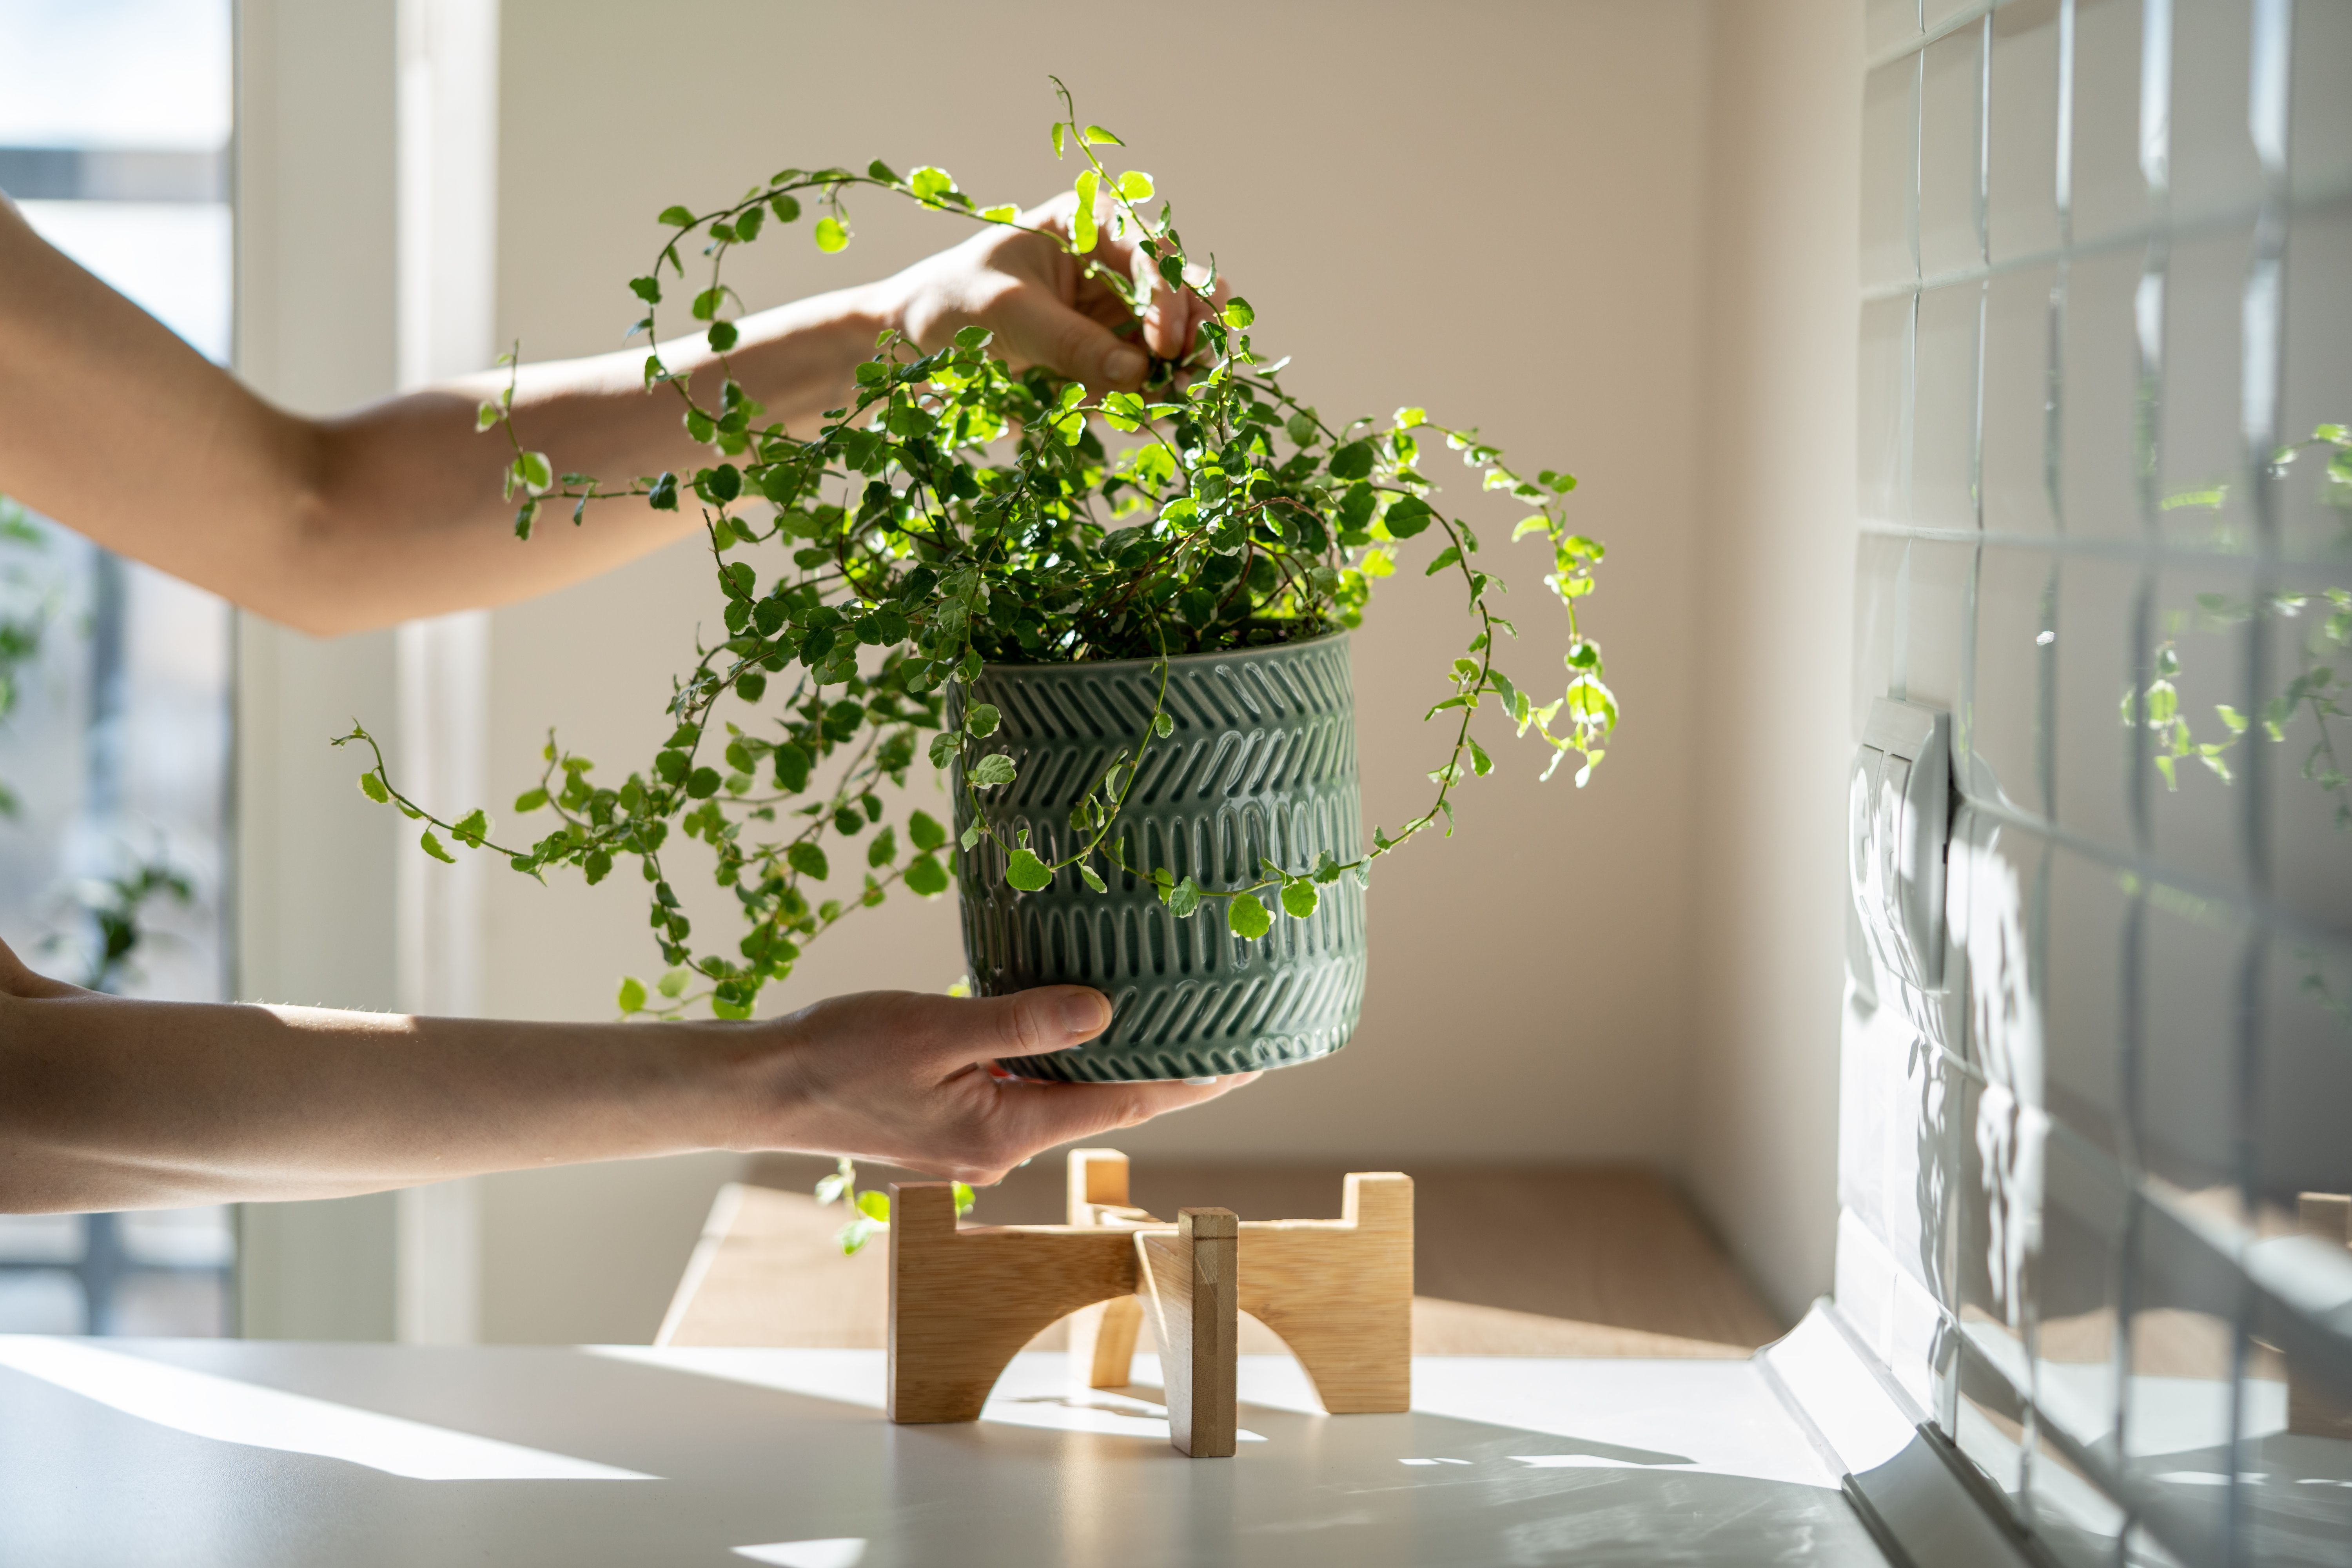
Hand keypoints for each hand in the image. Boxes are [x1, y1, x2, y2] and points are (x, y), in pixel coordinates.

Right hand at [738, 985, 1256, 1183]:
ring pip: (1066, 1096)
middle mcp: (1002, 1148)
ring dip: (1111, 1065)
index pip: (1126, 1101)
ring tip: (1169, 1023)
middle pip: (1105, 1101)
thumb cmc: (843, 1051)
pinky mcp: (957, 1126)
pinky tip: (1077, 1030)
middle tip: (1228, 1033)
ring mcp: (979, 1143)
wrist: (769, 1087)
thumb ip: (1025, 1022)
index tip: (1251, 1061)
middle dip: (1166, 1071)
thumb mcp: (939, 1024)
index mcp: (1007, 1130)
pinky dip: (1059, 1065)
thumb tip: (1106, 1012)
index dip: (1193, 1080)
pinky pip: (1028, 1092)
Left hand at [883, 190, 1229, 394]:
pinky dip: (1145, 399)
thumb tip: (1139, 374)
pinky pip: (1140, 378)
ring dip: (1177, 371)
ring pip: (1169, 340)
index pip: (1150, 254)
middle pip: (1177, 294)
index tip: (1166, 345)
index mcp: (1087, 226)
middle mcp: (1109, 266)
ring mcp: (1110, 314)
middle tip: (1193, 371)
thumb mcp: (1007, 315)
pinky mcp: (1103, 358)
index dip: (1170, 298)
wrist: (909, 345)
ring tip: (1176, 400)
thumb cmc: (950, 305)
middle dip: (1192, 331)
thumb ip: (1072, 342)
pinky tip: (1139, 418)